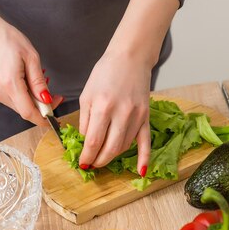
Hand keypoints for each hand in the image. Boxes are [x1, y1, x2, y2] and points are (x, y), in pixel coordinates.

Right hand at [0, 20, 62, 126]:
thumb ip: (39, 82)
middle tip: (53, 96)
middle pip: (24, 111)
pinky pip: (11, 100)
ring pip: (19, 106)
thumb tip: (47, 100)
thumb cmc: (7, 39)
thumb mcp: (31, 57)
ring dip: (32, 101)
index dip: (43, 118)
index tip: (54, 118)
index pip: (28, 112)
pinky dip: (23, 96)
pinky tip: (26, 83)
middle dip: (41, 107)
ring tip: (38, 84)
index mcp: (10, 83)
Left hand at [77, 50, 151, 175]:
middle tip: (92, 164)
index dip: (87, 156)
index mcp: (103, 107)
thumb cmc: (106, 73)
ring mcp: (136, 117)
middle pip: (110, 148)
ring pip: (124, 147)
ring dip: (112, 156)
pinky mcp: (146, 117)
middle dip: (99, 160)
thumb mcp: (87, 94)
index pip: (94, 141)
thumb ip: (86, 120)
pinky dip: (144, 158)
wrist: (130, 58)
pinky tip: (141, 172)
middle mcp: (122, 114)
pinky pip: (146, 142)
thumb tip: (86, 142)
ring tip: (103, 158)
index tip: (82, 163)